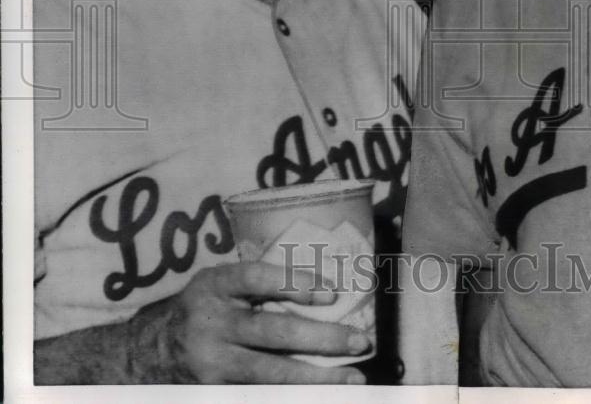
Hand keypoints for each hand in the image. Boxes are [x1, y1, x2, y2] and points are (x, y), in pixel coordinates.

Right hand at [127, 261, 369, 383]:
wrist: (150, 352)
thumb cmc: (203, 307)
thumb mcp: (219, 283)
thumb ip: (257, 283)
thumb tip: (324, 289)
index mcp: (214, 285)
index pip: (257, 278)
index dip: (294, 284)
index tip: (332, 294)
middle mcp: (211, 324)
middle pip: (273, 331)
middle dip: (322, 338)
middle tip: (360, 340)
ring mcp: (211, 363)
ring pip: (271, 373)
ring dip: (317, 377)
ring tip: (352, 378)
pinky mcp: (213, 391)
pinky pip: (257, 395)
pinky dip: (291, 396)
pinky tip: (320, 394)